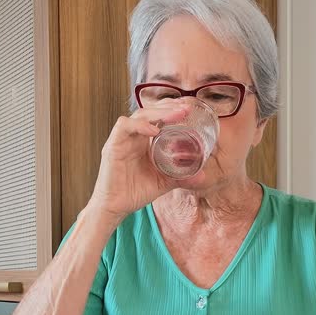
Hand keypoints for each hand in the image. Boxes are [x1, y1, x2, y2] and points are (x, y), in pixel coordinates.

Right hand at [89, 101, 205, 222]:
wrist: (115, 208)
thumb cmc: (135, 193)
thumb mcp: (163, 182)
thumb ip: (181, 177)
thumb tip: (203, 176)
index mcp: (143, 141)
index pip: (157, 117)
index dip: (172, 110)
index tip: (189, 110)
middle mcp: (133, 137)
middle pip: (149, 111)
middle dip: (168, 106)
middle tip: (186, 108)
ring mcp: (122, 140)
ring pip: (139, 115)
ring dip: (158, 112)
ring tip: (176, 114)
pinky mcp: (113, 147)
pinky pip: (124, 127)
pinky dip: (140, 126)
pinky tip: (155, 131)